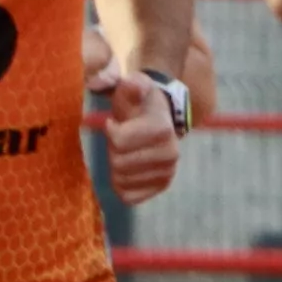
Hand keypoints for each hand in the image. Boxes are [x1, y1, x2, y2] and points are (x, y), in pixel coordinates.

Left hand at [98, 53, 181, 204]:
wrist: (158, 120)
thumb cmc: (138, 105)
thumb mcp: (133, 89)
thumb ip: (132, 86)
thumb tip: (135, 85)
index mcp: (162, 130)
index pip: (119, 141)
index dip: (111, 130)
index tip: (115, 122)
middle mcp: (170, 154)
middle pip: (119, 163)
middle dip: (113, 150)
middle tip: (121, 138)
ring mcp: (167, 173)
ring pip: (121, 180)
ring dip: (116, 166)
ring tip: (126, 151)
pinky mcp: (160, 186)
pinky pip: (129, 196)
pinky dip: (121, 185)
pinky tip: (126, 170)